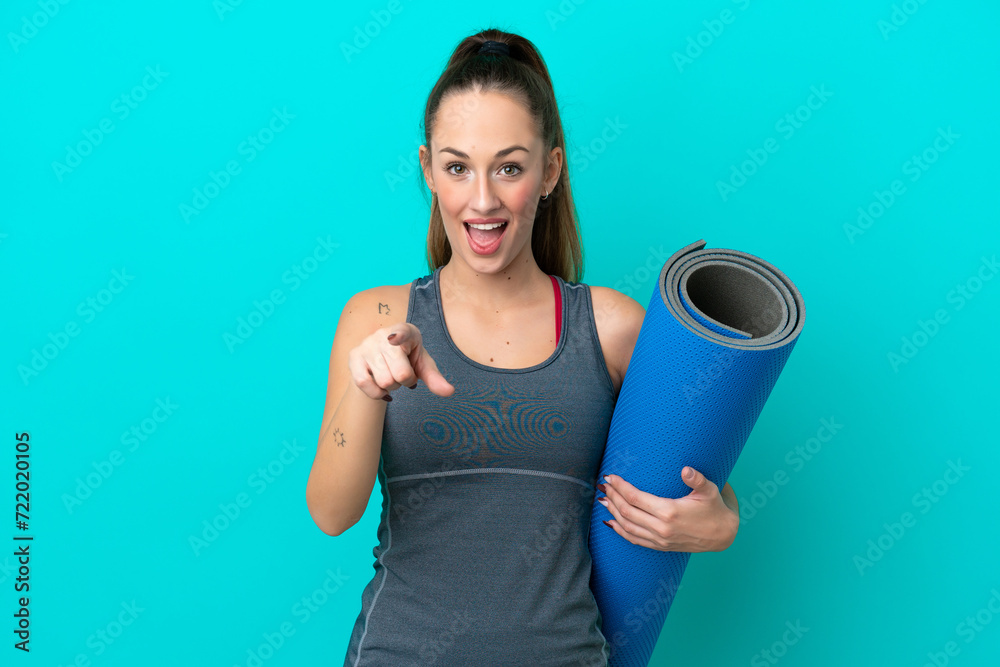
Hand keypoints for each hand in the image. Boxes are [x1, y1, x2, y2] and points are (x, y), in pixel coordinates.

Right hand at [348, 323, 454, 399]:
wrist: (382, 355)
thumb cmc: (407, 357)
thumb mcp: (423, 364)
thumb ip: (435, 377)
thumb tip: (450, 392)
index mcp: (405, 330)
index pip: (401, 333)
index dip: (398, 336)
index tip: (394, 338)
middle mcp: (383, 335)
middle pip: (399, 374)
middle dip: (406, 381)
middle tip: (404, 373)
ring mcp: (366, 345)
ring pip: (384, 381)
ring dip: (393, 387)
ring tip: (392, 376)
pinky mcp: (354, 357)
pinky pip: (364, 384)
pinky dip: (377, 393)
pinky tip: (382, 389)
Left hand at [597, 466, 737, 551]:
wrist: (723, 535)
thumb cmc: (715, 508)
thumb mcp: (709, 490)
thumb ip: (697, 479)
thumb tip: (685, 469)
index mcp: (669, 512)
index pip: (635, 498)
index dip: (620, 487)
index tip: (610, 476)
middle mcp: (661, 528)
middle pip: (626, 511)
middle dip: (612, 496)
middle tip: (603, 484)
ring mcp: (659, 540)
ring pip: (627, 526)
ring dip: (612, 512)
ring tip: (602, 499)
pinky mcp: (660, 546)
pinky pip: (634, 539)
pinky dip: (619, 530)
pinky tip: (610, 522)